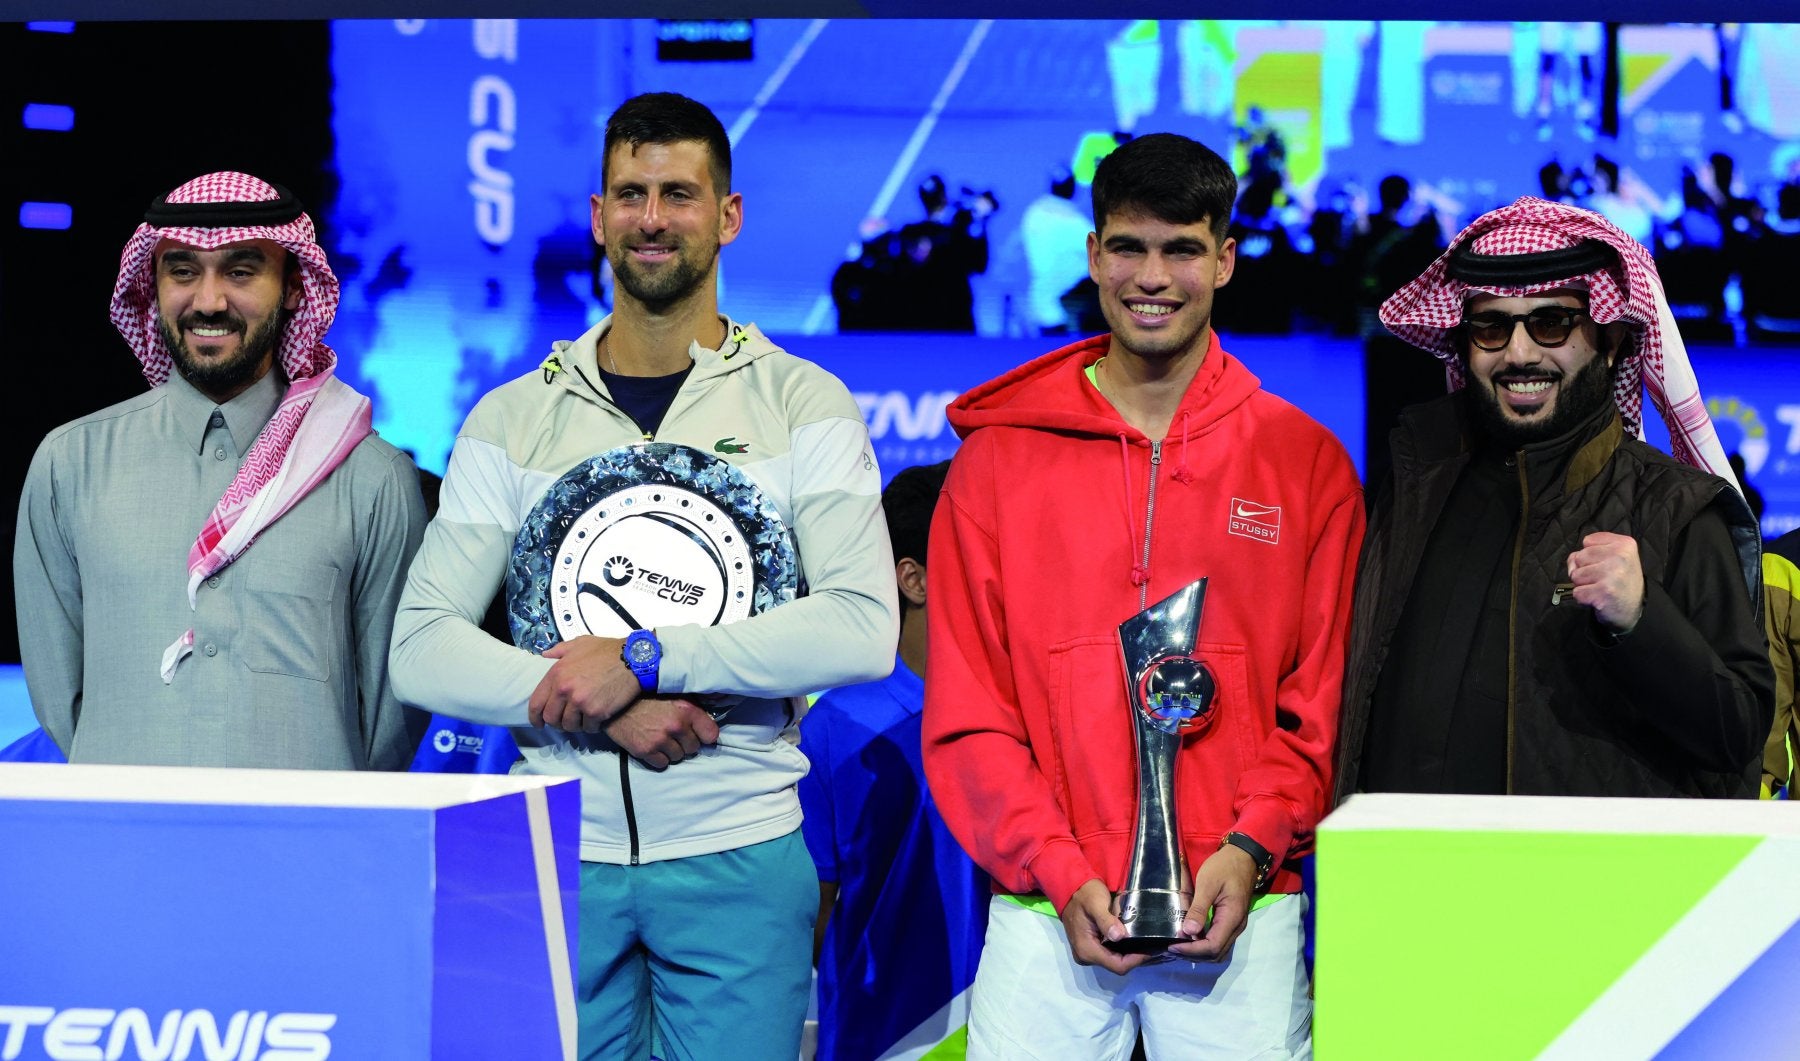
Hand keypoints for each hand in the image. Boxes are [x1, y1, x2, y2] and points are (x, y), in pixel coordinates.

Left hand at [529, 635, 636, 731]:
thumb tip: (545, 655)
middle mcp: (565, 689)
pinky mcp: (596, 712)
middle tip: (566, 721)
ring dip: (575, 725)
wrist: (633, 659)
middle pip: (551, 718)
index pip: (537, 703)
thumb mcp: (580, 643)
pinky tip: (597, 720)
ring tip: (583, 720)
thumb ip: (560, 650)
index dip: (535, 717)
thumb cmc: (607, 651)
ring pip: (569, 725)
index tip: (539, 723)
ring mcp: (580, 702)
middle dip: (557, 722)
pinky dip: (592, 726)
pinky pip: (588, 728)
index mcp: (557, 673)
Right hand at [604, 695, 719, 769]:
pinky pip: (662, 764)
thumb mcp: (673, 692)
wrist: (614, 702)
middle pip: (694, 748)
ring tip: (661, 738)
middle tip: (674, 734)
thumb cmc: (645, 695)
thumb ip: (694, 702)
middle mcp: (676, 726)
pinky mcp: (645, 751)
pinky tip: (652, 746)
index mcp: (686, 710)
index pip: (711, 734)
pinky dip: (658, 758)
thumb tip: (722, 700)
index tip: (698, 734)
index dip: (705, 735)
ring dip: (672, 750)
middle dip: (686, 742)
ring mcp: (660, 740)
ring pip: (678, 757)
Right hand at [1057, 880, 1150, 975]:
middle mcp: (1086, 956)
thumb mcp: (1095, 903)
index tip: (1151, 949)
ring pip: (1115, 961)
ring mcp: (1087, 953)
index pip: (1117, 965)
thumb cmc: (1085, 894)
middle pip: (1117, 965)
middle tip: (1151, 943)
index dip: (1136, 960)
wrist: (1070, 888)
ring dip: (1130, 953)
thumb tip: (1120, 937)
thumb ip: (1106, 920)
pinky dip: (1123, 948)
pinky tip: (1132, 938)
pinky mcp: (1090, 948)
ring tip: (1145, 941)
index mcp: (1087, 949)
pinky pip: (1111, 954)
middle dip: (1135, 956)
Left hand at [1167, 844, 1255, 961]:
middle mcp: (1236, 927)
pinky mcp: (1232, 921)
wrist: (1243, 856)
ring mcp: (1235, 925)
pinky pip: (1219, 940)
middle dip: (1194, 955)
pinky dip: (1204, 944)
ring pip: (1218, 950)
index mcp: (1231, 918)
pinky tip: (1190, 937)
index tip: (1173, 945)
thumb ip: (1199, 908)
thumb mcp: (1208, 883)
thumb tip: (1188, 931)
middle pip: (1216, 953)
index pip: (1212, 946)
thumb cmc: (1224, 867)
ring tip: (1179, 945)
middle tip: (1173, 947)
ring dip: (1199, 952)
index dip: (1192, 950)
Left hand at [1567, 531, 1644, 633]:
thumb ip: (1589, 551)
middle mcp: (1620, 557)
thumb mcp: (1611, 557)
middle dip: (1584, 570)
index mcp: (1624, 544)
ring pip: (1576, 575)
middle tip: (1602, 579)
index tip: (1604, 564)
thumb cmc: (1619, 581)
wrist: (1632, 609)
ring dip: (1583, 584)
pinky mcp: (1604, 592)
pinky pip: (1577, 592)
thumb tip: (1572, 560)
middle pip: (1580, 557)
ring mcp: (1612, 574)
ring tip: (1599, 588)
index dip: (1590, 555)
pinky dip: (1583, 598)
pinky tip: (1598, 598)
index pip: (1588, 541)